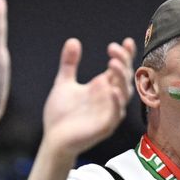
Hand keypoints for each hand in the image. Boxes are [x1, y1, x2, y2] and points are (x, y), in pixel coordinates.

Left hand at [42, 37, 133, 155]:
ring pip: (123, 93)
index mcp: (102, 87)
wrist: (53, 139)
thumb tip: (73, 41)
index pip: (120, 68)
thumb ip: (69, 64)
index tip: (126, 41)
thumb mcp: (63, 83)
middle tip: (113, 49)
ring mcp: (109, 112)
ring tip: (112, 63)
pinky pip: (116, 113)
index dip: (126, 55)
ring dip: (121, 78)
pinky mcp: (105, 126)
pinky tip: (112, 90)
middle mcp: (109, 98)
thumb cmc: (61, 114)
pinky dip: (116, 102)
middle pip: (124, 77)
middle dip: (122, 62)